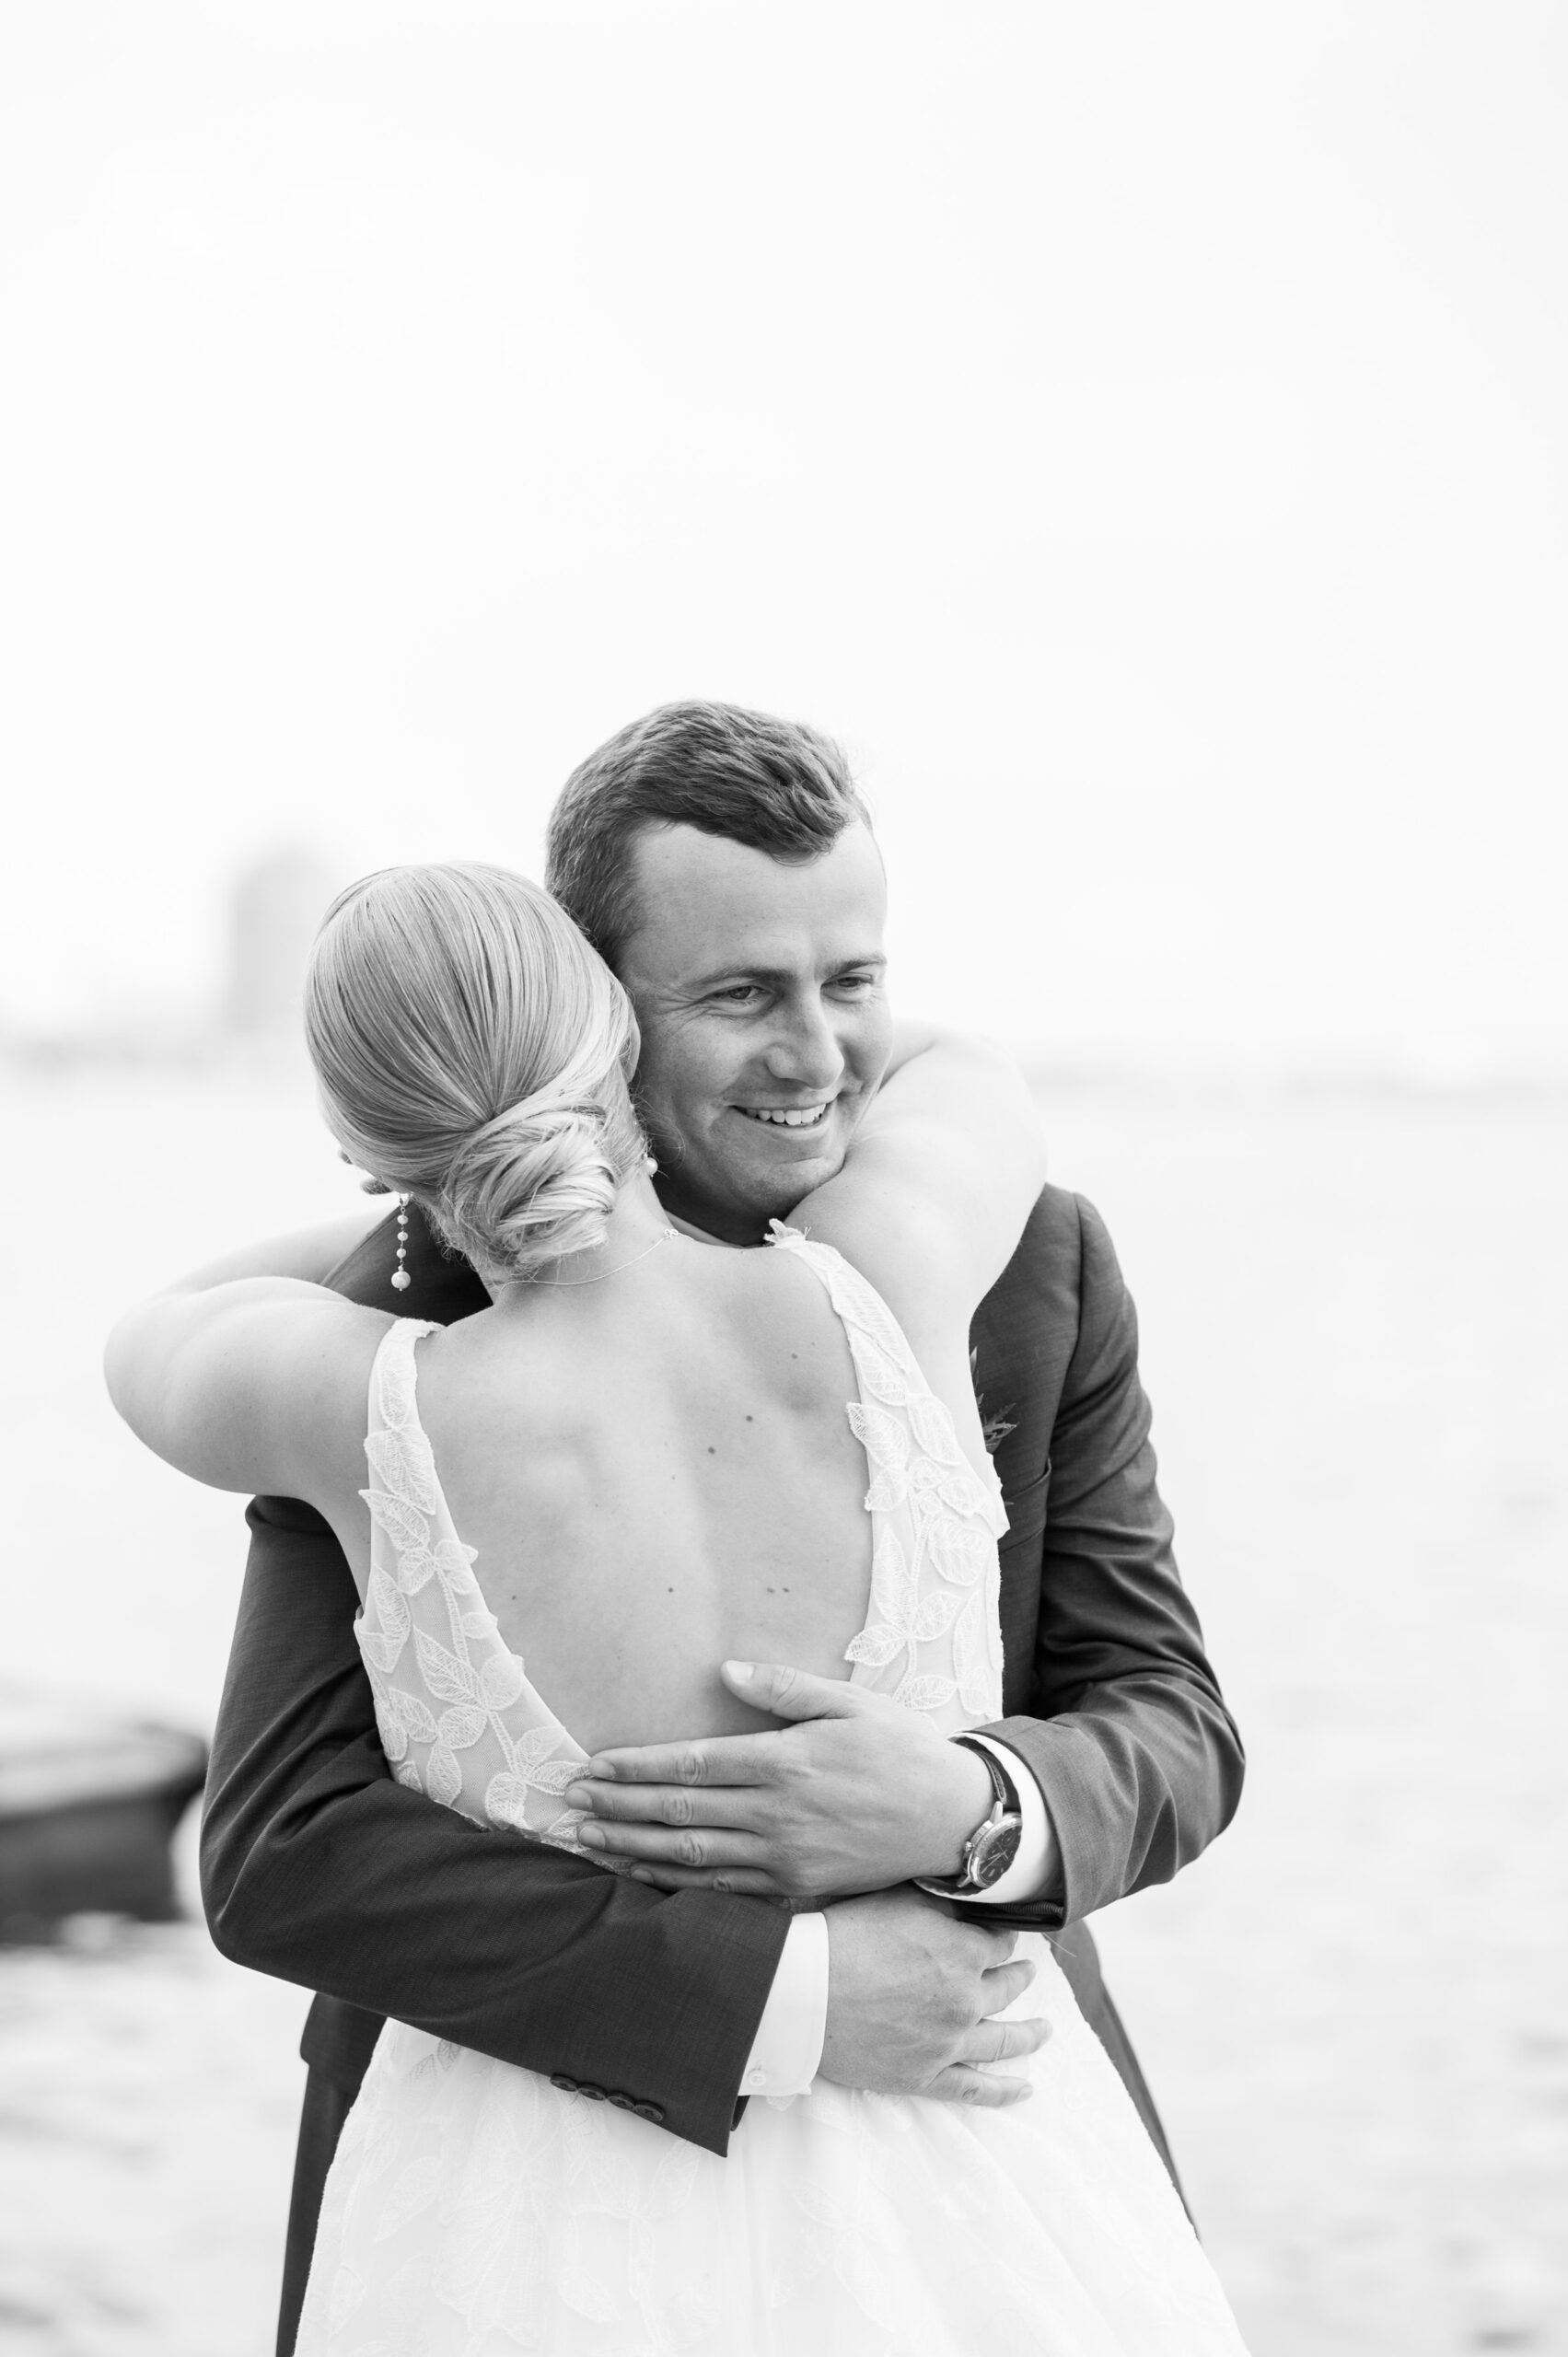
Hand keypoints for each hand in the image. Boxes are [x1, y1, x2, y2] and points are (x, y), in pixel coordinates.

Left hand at [562, 1661, 995, 1897]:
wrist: (954, 1819)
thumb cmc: (902, 1750)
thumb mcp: (851, 1703)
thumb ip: (785, 1689)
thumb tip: (728, 1670)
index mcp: (787, 1763)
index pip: (692, 1764)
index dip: (636, 1766)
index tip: (593, 1764)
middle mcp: (778, 1816)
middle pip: (679, 1813)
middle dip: (617, 1807)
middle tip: (569, 1803)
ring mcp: (785, 1860)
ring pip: (691, 1857)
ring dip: (632, 1849)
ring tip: (588, 1840)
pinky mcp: (796, 1892)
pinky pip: (722, 1893)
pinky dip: (675, 1885)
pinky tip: (642, 1878)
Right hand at [819, 1887, 1049, 2106]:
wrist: (805, 1992)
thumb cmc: (845, 1936)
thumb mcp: (899, 1900)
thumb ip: (942, 1902)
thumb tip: (969, 1898)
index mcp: (964, 1953)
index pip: (999, 1941)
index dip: (1001, 1934)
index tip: (1002, 1933)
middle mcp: (966, 2000)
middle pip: (1006, 1987)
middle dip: (1019, 1975)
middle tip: (1027, 1971)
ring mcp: (948, 2043)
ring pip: (1003, 2040)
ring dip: (1029, 2034)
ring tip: (1046, 2030)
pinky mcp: (925, 2076)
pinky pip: (974, 2088)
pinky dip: (1003, 2091)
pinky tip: (1024, 2089)